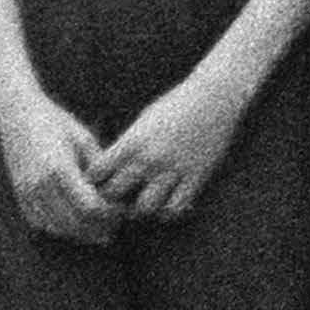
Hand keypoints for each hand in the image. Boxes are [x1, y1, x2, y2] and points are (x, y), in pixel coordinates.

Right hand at [0, 81, 122, 243]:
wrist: (17, 114)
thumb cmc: (55, 122)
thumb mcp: (83, 139)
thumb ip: (99, 168)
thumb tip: (116, 192)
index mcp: (59, 168)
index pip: (90, 207)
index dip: (110, 214)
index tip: (122, 210)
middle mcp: (40, 184)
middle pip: (75, 222)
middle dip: (98, 228)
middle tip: (115, 225)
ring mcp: (27, 191)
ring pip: (58, 227)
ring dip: (80, 232)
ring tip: (98, 229)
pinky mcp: (20, 194)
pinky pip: (41, 223)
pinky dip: (60, 228)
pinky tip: (74, 223)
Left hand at [90, 64, 254, 222]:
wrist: (214, 98)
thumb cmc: (175, 106)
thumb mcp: (144, 122)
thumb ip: (127, 144)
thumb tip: (109, 165)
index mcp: (132, 141)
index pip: (97, 172)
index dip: (94, 180)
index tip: (100, 182)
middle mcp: (149, 158)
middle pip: (114, 193)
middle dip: (111, 198)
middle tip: (117, 199)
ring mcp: (173, 170)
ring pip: (144, 207)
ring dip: (140, 209)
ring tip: (142, 204)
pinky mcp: (196, 177)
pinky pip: (175, 208)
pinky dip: (168, 211)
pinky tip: (167, 203)